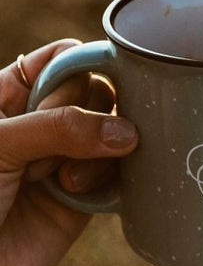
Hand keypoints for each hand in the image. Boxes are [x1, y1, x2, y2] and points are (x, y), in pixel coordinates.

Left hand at [0, 45, 137, 265]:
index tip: (73, 95)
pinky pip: (116, 180)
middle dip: (88, 117)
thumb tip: (127, 132)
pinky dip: (115, 181)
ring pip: (113, 136)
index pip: (62, 61)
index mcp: (6, 99)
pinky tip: (82, 192)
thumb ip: (57, 127)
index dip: (77, 70)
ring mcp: (61, 164)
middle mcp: (38, 127)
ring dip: (99, 154)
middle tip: (56, 151)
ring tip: (66, 182)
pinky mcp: (79, 205)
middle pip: (96, 94)